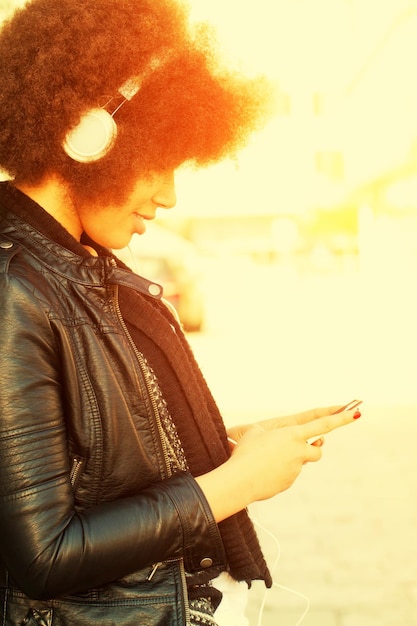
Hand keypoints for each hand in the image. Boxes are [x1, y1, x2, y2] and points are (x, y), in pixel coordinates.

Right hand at [198, 406, 360, 521]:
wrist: (239, 480)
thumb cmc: (244, 451)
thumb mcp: (256, 432)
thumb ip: (278, 434)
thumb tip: (291, 443)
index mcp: (292, 434)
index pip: (323, 424)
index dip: (341, 418)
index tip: (356, 412)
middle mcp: (298, 451)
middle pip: (318, 448)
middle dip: (313, 446)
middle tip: (298, 445)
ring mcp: (295, 469)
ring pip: (302, 462)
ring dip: (293, 459)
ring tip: (270, 458)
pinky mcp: (289, 482)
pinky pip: (289, 474)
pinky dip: (281, 471)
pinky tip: (264, 471)